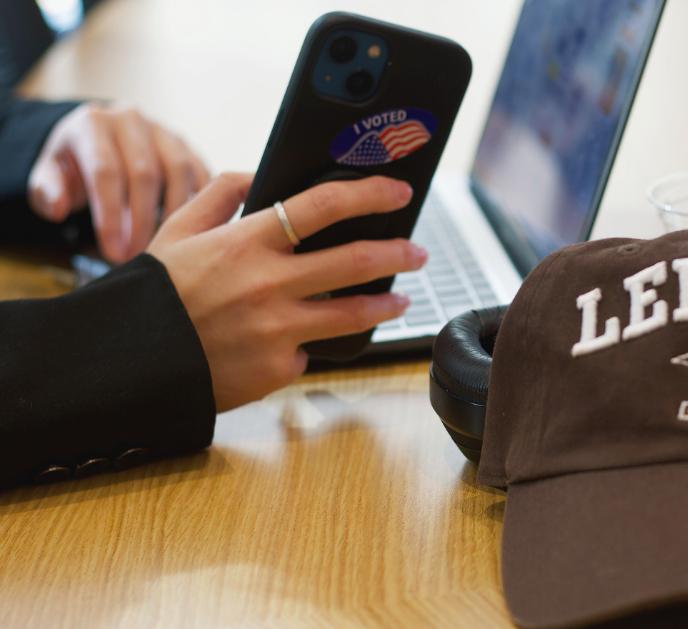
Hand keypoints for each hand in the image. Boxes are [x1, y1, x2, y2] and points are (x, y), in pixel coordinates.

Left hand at [28, 102, 210, 262]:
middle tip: (137, 255)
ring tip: (164, 245)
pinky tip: (188, 228)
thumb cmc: (73, 164)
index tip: (113, 252)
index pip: (105, 172)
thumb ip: (47, 191)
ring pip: (179, 171)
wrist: (96, 138)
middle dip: (142, 221)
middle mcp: (130, 120)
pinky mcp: (186, 145)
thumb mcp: (47, 175)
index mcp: (92, 124)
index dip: (110, 215)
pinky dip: (199, 202)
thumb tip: (59, 207)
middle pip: (144, 173)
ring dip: (175, 215)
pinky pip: (200, 173)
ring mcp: (162, 131)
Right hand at [148, 174, 425, 410]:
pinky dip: (311, 345)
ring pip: (353, 313)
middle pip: (356, 261)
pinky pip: (310, 353)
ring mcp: (276, 328)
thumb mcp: (175, 231)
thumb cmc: (153, 295)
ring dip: (385, 304)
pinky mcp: (277, 368)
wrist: (128, 363)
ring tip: (399, 299)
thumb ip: (216, 194)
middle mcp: (269, 283)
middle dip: (398, 253)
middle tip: (418, 251)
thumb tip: (253, 174)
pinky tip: (309, 340)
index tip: (398, 192)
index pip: (324, 206)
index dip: (370, 195)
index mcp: (246, 241)